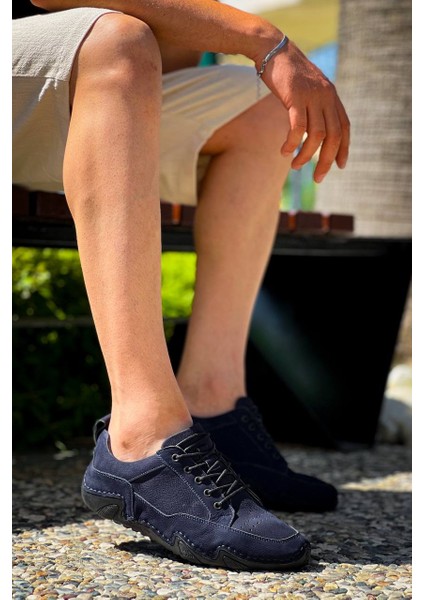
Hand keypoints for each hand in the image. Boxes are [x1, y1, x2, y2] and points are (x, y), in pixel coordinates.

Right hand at [258, 39, 349, 182]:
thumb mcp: (305, 89)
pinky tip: (284, 152)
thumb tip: (312, 130)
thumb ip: (313, 106)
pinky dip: (293, 144)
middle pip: (334, 136)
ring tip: (296, 166)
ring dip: (307, 156)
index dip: (344, 148)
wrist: (272, 49)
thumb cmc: (285, 72)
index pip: (344, 127)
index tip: (339, 166)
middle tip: (318, 178)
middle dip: (327, 160)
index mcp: (331, 96)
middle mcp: (326, 96)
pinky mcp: (296, 97)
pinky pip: (298, 128)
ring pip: (317, 135)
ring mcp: (312, 96)